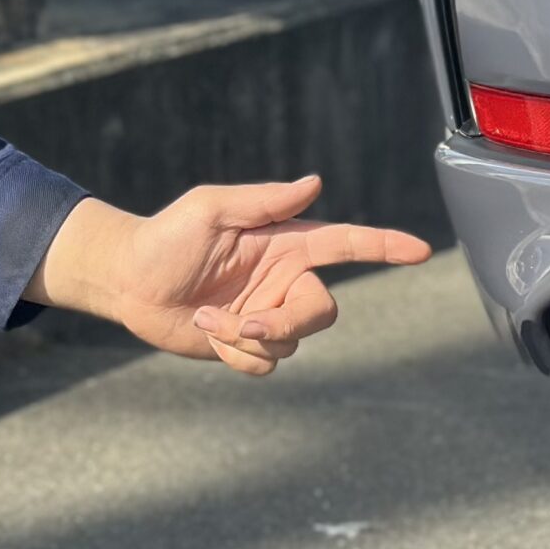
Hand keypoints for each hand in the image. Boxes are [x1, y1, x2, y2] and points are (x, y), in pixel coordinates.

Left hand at [30, 177, 431, 375]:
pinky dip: (236, 355)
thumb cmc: (166, 236)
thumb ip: (263, 200)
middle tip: (246, 323)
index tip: (420, 251)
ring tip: (208, 319)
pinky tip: (208, 334)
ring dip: (247, 338)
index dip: (385, 246)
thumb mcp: (210, 209)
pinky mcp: (247, 344)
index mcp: (285, 243)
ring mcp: (268, 313)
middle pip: (323, 312)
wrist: (128, 281)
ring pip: (291, 343)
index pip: (347, 244)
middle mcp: (284, 279)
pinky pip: (265, 364)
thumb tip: (314, 184)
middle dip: (288, 323)